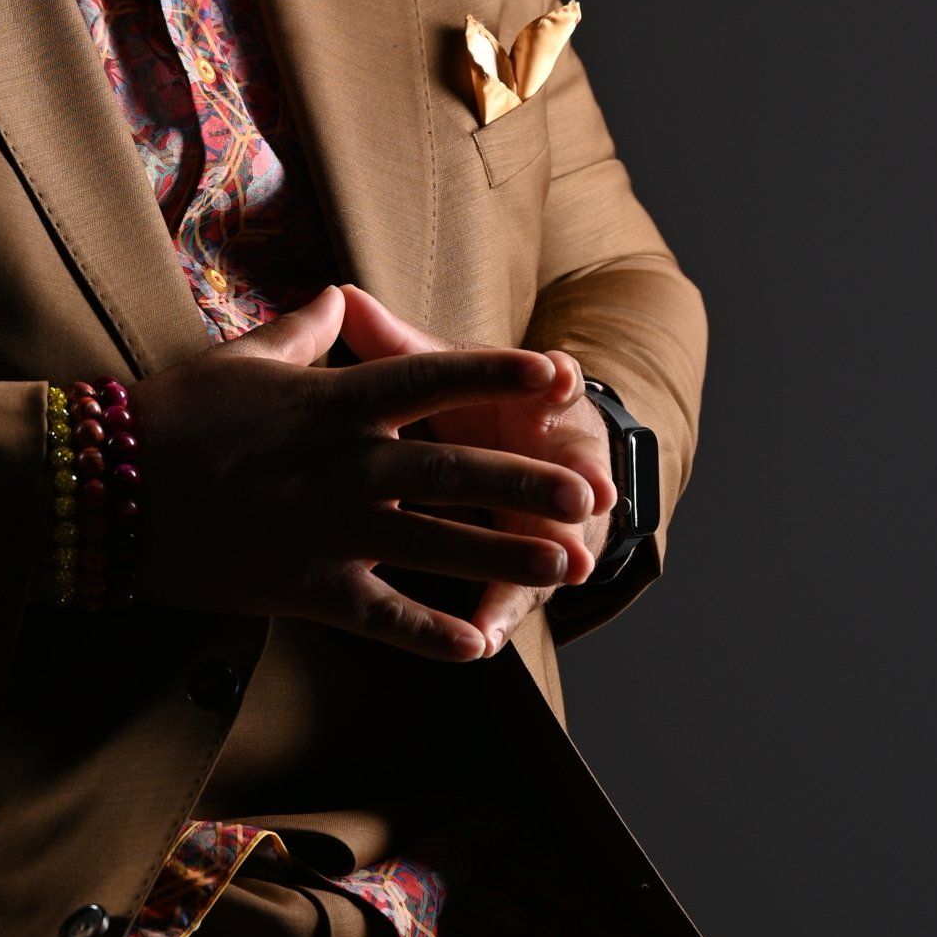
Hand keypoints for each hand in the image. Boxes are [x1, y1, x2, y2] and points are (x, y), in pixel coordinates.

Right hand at [125, 282, 601, 661]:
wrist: (103, 490)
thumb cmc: (171, 416)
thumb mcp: (242, 358)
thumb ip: (306, 332)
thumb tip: (340, 298)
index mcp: (331, 402)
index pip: (431, 376)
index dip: (499, 371)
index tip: (557, 368)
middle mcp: (342, 464)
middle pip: (454, 467)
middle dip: (528, 479)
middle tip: (591, 492)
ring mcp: (326, 530)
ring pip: (435, 544)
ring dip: (505, 556)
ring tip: (565, 564)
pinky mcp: (304, 588)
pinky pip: (382, 617)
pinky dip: (431, 635)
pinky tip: (478, 648)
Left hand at [338, 285, 616, 651]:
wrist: (524, 455)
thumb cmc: (470, 406)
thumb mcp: (435, 375)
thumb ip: (395, 346)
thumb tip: (343, 296)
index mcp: (534, 397)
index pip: (554, 381)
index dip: (556, 378)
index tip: (559, 374)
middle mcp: (554, 454)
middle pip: (572, 465)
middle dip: (581, 476)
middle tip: (593, 489)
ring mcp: (549, 515)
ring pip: (560, 536)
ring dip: (561, 551)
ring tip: (569, 568)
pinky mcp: (528, 566)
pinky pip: (514, 595)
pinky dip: (501, 613)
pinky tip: (483, 640)